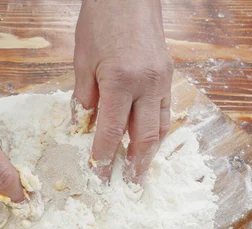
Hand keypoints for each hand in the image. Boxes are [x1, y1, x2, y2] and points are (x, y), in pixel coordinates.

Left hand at [73, 0, 172, 182]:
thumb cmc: (100, 22)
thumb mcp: (82, 61)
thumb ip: (85, 98)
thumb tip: (83, 126)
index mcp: (122, 81)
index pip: (112, 132)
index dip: (104, 157)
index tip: (99, 175)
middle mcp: (148, 84)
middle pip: (144, 136)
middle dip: (136, 164)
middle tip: (129, 184)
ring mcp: (163, 80)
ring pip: (161, 126)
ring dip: (151, 151)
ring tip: (141, 170)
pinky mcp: (168, 74)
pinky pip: (165, 110)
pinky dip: (157, 129)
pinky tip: (149, 140)